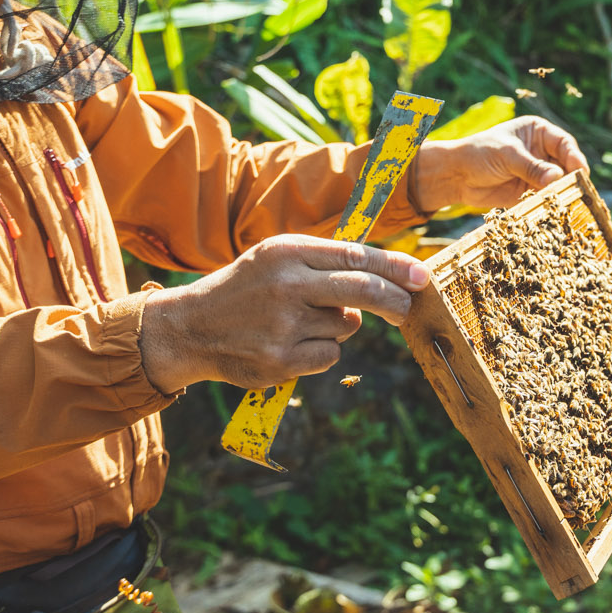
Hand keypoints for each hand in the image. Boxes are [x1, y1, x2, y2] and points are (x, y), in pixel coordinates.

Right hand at [139, 236, 428, 391]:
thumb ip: (325, 261)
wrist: (190, 328)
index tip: (421, 276)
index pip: (355, 256)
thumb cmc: (246, 290)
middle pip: (363, 290)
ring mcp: (283, 325)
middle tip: (406, 309)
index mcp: (287, 252)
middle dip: (394, 300)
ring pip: (347, 326)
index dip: (395, 267)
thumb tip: (389, 274)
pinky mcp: (281, 360)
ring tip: (299, 322)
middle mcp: (286, 285)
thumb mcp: (277, 259)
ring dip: (338, 327)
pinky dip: (322, 352)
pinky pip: (331, 356)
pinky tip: (290, 345)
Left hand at [408, 118, 587, 211]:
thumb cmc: (479, 154)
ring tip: (564, 202)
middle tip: (576, 190)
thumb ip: (532, 167)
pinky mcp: (530, 193)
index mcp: (538, 133)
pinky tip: (552, 210)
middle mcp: (542, 152)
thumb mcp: (507, 155)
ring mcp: (537, 173)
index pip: (564, 144)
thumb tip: (557, 178)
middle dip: (571, 178)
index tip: (579, 171)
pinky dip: (550, 205)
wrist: (456, 175)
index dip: (574, 157)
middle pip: (566, 165)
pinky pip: (546, 199)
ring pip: (558, 184)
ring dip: (562, 193)